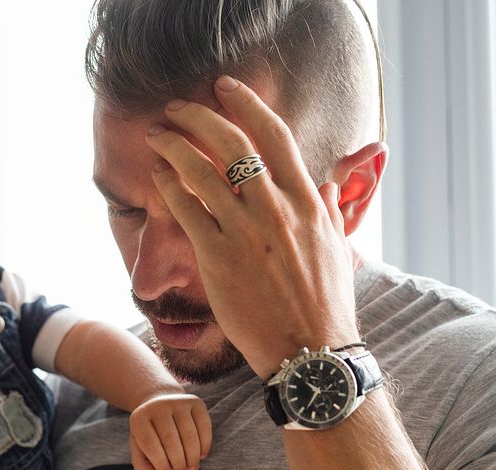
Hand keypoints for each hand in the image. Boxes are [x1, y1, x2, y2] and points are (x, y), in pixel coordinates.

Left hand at [130, 393, 211, 469]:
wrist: (160, 402)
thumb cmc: (150, 431)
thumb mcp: (139, 447)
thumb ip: (142, 465)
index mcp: (139, 417)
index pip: (149, 442)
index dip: (159, 461)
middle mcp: (158, 405)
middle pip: (170, 438)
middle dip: (177, 461)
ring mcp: (178, 401)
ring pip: (189, 434)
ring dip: (192, 456)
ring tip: (191, 468)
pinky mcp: (195, 402)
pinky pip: (204, 427)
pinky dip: (204, 445)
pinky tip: (201, 456)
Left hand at [145, 76, 369, 377]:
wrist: (310, 353)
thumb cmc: (326, 306)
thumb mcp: (339, 251)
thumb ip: (330, 212)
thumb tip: (327, 185)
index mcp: (308, 203)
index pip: (274, 136)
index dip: (246, 104)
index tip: (226, 89)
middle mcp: (276, 209)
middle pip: (231, 142)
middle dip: (199, 115)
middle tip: (178, 108)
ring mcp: (245, 233)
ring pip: (201, 171)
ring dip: (173, 145)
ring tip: (157, 136)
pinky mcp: (217, 259)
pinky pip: (186, 210)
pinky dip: (169, 187)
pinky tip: (159, 177)